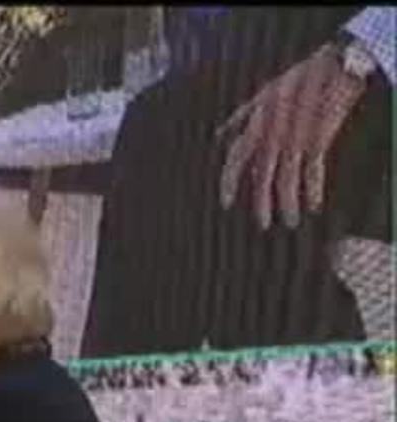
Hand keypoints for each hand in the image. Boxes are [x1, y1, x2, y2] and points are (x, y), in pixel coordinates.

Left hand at [218, 42, 368, 229]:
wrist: (332, 66)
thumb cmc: (299, 79)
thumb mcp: (262, 96)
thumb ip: (240, 118)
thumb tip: (219, 134)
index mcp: (255, 126)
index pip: (235, 161)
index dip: (229, 184)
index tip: (226, 204)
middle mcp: (270, 137)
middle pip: (261, 178)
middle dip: (261, 204)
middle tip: (263, 225)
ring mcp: (293, 140)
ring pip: (285, 181)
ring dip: (287, 204)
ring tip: (291, 222)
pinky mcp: (317, 140)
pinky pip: (312, 173)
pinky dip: (313, 191)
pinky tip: (314, 205)